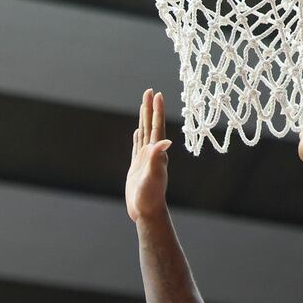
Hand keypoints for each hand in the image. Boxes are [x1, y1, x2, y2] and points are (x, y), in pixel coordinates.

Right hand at [125, 89, 171, 222]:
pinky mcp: (137, 166)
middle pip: (150, 125)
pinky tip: (138, 132)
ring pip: (144, 133)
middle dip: (150, 108)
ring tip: (144, 105)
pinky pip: (137, 146)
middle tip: (149, 91)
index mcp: (156, 152)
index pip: (157, 126)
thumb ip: (157, 158)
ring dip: (144, 119)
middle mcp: (152, 152)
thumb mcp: (153, 176)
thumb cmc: (150, 196)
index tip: (157, 93)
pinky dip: (138, 136)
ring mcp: (145, 158)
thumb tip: (165, 142)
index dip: (157, 110)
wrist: (146, 211)